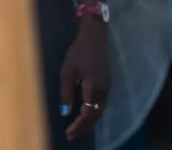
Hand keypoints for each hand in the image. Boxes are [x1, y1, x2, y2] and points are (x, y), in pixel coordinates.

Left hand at [59, 18, 110, 139]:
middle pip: (95, 116)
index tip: (68, 133)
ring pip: (100, 111)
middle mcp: (103, 90)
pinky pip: (101, 104)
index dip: (79, 126)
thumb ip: (66, 92)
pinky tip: (85, 115)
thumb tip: (64, 113)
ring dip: (89, 122)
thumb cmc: (79, 51)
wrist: (95, 35)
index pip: (87, 114)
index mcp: (93, 88)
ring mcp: (107, 87)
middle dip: (84, 128)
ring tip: (77, 129)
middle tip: (72, 136)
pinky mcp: (107, 83)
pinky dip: (93, 114)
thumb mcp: (67, 70)